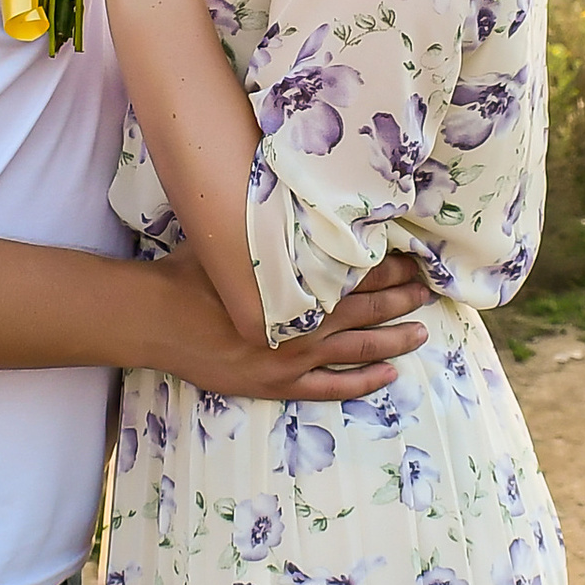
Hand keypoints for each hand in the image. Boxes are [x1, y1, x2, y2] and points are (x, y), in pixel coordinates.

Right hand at [132, 246, 432, 401]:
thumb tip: (290, 198)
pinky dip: (362, 382)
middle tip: (428, 291)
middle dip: (400, 299)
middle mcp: (303, 320)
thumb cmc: (190, 273)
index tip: (412, 259)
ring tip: (421, 332)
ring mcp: (294, 357)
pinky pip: (331, 386)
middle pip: (366, 308)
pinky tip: (389, 376)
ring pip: (358, 348)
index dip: (387, 267)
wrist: (157, 318)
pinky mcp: (278, 383)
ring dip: (393, 340)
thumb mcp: (233, 239)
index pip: (355, 272)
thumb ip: (268, 227)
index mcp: (296, 281)